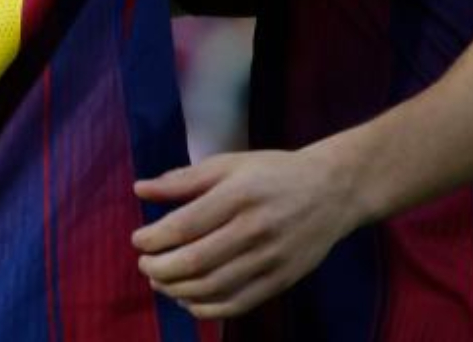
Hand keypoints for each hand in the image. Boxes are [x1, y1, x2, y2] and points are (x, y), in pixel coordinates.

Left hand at [131, 148, 362, 318]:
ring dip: (175, 291)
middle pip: (193, 262)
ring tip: (162, 281)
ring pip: (210, 289)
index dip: (152, 240)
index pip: (183, 226)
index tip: (138, 241)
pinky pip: (235, 305)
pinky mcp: (280, 280)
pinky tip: (189, 299)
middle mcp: (254, 228)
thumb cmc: (274, 173)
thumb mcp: (230, 164)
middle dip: (158, 269)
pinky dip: (204, 308)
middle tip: (145, 265)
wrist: (333, 191)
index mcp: (239, 194)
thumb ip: (184, 179)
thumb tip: (140, 190)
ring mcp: (269, 259)